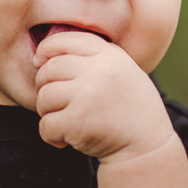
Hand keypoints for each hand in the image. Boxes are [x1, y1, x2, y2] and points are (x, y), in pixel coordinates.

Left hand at [33, 32, 176, 164]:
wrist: (147, 148)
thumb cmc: (131, 109)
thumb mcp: (123, 71)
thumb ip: (95, 57)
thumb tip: (46, 52)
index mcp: (110, 55)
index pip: (65, 40)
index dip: (46, 49)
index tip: (40, 62)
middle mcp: (98, 71)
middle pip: (49, 68)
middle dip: (45, 86)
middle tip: (57, 102)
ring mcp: (87, 95)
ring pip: (44, 96)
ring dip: (47, 112)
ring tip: (64, 120)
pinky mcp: (77, 122)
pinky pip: (46, 124)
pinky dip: (50, 135)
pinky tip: (65, 139)